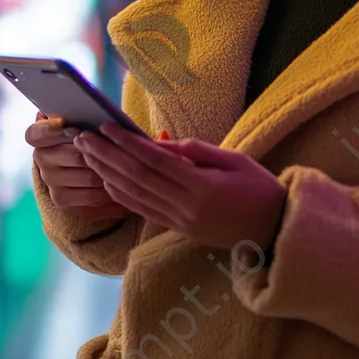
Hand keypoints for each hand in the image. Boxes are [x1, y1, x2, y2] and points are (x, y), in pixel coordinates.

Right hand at [26, 114, 132, 220]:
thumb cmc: (88, 133)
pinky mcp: (61, 199)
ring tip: (129, 167)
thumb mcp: (83, 122)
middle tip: (120, 150)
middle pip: (75, 156)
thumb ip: (85, 117)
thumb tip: (99, 115)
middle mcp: (41, 158)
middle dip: (101, 154)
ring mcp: (50, 181)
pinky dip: (109, 192)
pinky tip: (121, 184)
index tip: (65, 123)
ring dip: (111, 173)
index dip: (48, 129)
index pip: (35, 133)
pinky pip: (91, 197)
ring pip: (88, 177)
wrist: (81, 162)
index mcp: (39, 136)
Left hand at [73, 123, 287, 252]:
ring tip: (88, 155)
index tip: (106, 127)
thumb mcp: (234, 160)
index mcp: (202, 187)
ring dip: (107, 174)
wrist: (275, 230)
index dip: (127, 143)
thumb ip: (196, 151)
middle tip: (84, 137)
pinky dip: (122, 195)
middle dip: (107, 156)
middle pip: (137, 178)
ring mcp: (180, 222)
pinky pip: (143, 211)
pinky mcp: (178, 230)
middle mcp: (186, 208)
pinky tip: (107, 180)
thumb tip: (160, 142)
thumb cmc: (259, 188)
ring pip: (134, 196)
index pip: (154, 162)